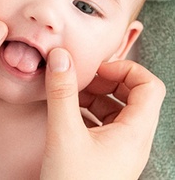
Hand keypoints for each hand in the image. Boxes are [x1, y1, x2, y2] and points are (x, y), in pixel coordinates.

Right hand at [41, 48, 164, 179]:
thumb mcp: (64, 135)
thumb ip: (62, 93)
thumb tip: (61, 58)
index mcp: (134, 133)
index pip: (149, 86)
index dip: (126, 70)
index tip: (99, 69)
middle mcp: (132, 139)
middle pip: (132, 95)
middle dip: (106, 82)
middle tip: (82, 79)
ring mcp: (118, 147)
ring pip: (114, 108)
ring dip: (93, 96)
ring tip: (70, 93)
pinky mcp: (104, 152)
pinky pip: (101, 122)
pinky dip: (86, 110)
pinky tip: (68, 111)